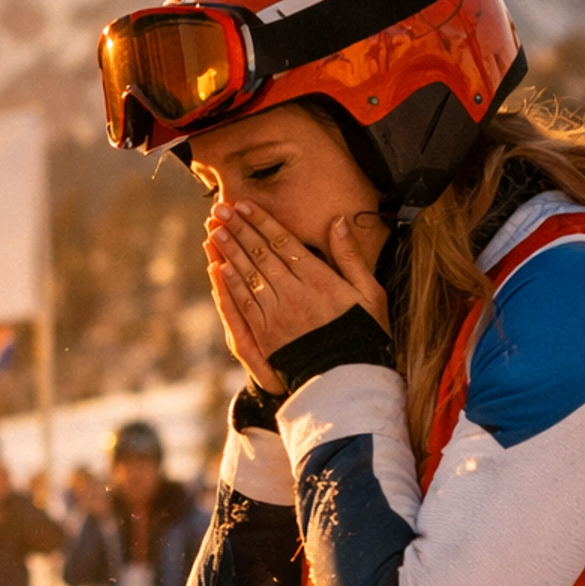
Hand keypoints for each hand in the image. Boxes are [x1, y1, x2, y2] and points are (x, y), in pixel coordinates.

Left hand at [205, 200, 388, 379]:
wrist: (349, 380)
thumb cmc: (364, 334)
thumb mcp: (370, 293)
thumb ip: (350, 256)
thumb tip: (338, 222)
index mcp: (320, 279)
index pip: (284, 241)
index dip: (262, 221)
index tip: (245, 205)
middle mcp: (295, 293)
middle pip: (261, 254)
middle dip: (239, 230)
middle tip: (221, 210)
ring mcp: (279, 314)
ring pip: (249, 275)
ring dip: (229, 251)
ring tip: (214, 231)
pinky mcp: (267, 335)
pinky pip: (245, 304)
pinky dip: (231, 284)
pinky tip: (220, 268)